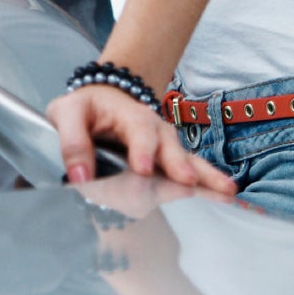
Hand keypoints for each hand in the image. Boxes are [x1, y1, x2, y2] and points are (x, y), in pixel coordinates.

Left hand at [49, 84, 236, 193]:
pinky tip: (226, 194)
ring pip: (185, 162)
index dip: (141, 149)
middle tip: (184, 181)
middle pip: (169, 148)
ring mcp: (166, 148)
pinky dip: (209, 184)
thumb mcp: (67, 114)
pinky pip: (192, 174)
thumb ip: (71, 141)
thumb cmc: (85, 109)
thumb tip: (79, 176)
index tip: (142, 168)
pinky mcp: (170, 165)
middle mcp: (154, 131)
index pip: (138, 130)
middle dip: (176, 165)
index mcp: (129, 114)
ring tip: (224, 190)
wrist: (103, 100)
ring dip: (203, 176)